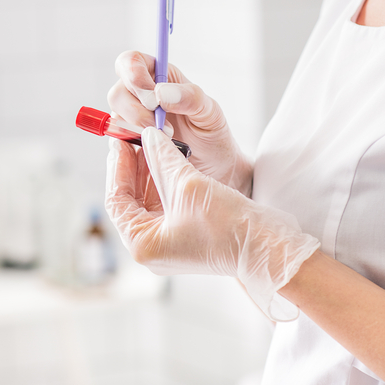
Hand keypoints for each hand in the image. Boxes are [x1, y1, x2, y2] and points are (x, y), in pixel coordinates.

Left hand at [105, 127, 319, 319]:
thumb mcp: (187, 184)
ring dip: (152, 172)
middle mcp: (152, 248)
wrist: (268, 247)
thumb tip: (148, 136)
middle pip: (131, 200)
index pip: (116, 200)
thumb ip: (162, 158)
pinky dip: (168, 182)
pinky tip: (173, 158)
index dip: (117, 167)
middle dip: (135, 167)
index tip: (119, 141)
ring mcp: (170, 243)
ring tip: (155, 143)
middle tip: (136, 138)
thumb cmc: (226, 226)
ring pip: (151, 200)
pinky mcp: (188, 236)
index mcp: (142, 244)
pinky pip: (169, 205)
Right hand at [107, 51, 249, 193]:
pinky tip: (155, 149)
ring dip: (137, 129)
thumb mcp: (210, 112)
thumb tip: (161, 93)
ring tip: (167, 138)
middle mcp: (140, 95)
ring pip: (116, 117)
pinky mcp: (129, 141)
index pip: (131, 62)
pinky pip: (118, 140)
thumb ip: (190, 97)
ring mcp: (132, 119)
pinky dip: (133, 145)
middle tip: (160, 125)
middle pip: (117, 92)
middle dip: (135, 110)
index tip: (153, 97)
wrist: (214, 167)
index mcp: (159, 76)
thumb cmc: (212, 134)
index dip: (134, 74)